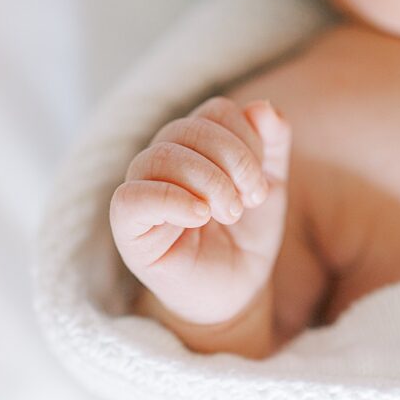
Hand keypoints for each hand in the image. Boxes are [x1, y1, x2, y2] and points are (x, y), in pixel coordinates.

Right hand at [110, 96, 290, 325]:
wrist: (234, 292)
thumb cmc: (244, 237)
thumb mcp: (270, 187)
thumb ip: (271, 146)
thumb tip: (263, 108)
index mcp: (194, 144)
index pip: (216, 111)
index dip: (246, 138)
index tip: (261, 185)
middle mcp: (162, 159)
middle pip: (190, 129)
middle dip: (233, 160)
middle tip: (249, 200)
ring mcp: (141, 190)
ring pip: (162, 156)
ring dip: (209, 182)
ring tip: (229, 213)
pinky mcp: (127, 226)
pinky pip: (133, 197)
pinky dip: (172, 200)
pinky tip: (200, 216)